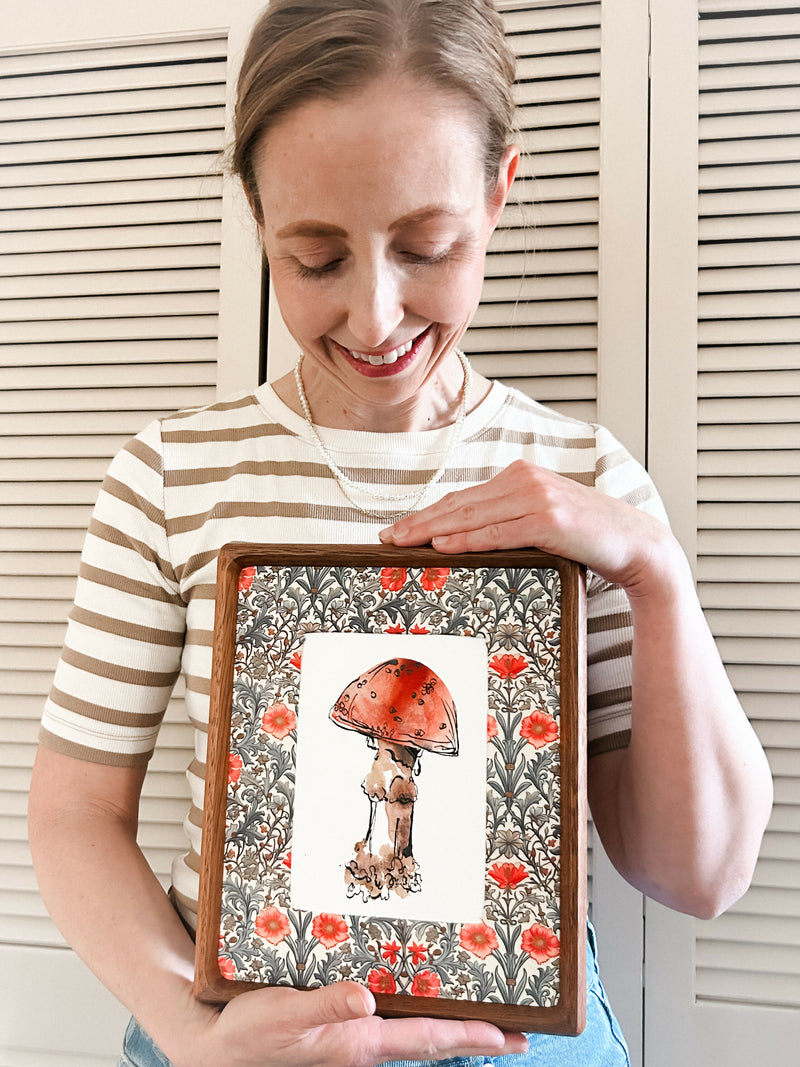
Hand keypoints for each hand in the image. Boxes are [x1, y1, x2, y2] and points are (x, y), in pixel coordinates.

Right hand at [181, 981, 527, 1066]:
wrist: (215, 1044)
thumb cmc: (248, 1034)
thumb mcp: (283, 1016)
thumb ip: (323, 1007)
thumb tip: (367, 999)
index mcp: (358, 1044)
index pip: (429, 1040)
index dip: (473, 1037)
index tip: (512, 1037)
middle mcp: (364, 1043)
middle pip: (432, 1039)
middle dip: (476, 1035)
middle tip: (518, 1032)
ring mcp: (353, 1037)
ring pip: (414, 1030)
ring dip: (450, 1024)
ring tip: (485, 1015)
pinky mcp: (340, 1027)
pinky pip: (391, 1020)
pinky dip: (416, 1012)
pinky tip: (420, 999)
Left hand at [379, 459, 674, 594]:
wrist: (637, 544)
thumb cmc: (588, 538)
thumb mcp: (542, 521)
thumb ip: (508, 520)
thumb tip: (462, 536)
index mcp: (520, 476)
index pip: (463, 497)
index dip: (427, 514)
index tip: (398, 529)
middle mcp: (524, 480)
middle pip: (459, 504)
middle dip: (418, 522)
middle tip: (386, 538)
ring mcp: (537, 497)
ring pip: (472, 517)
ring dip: (432, 531)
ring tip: (402, 543)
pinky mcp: (548, 520)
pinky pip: (498, 533)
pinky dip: (468, 540)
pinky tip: (443, 547)